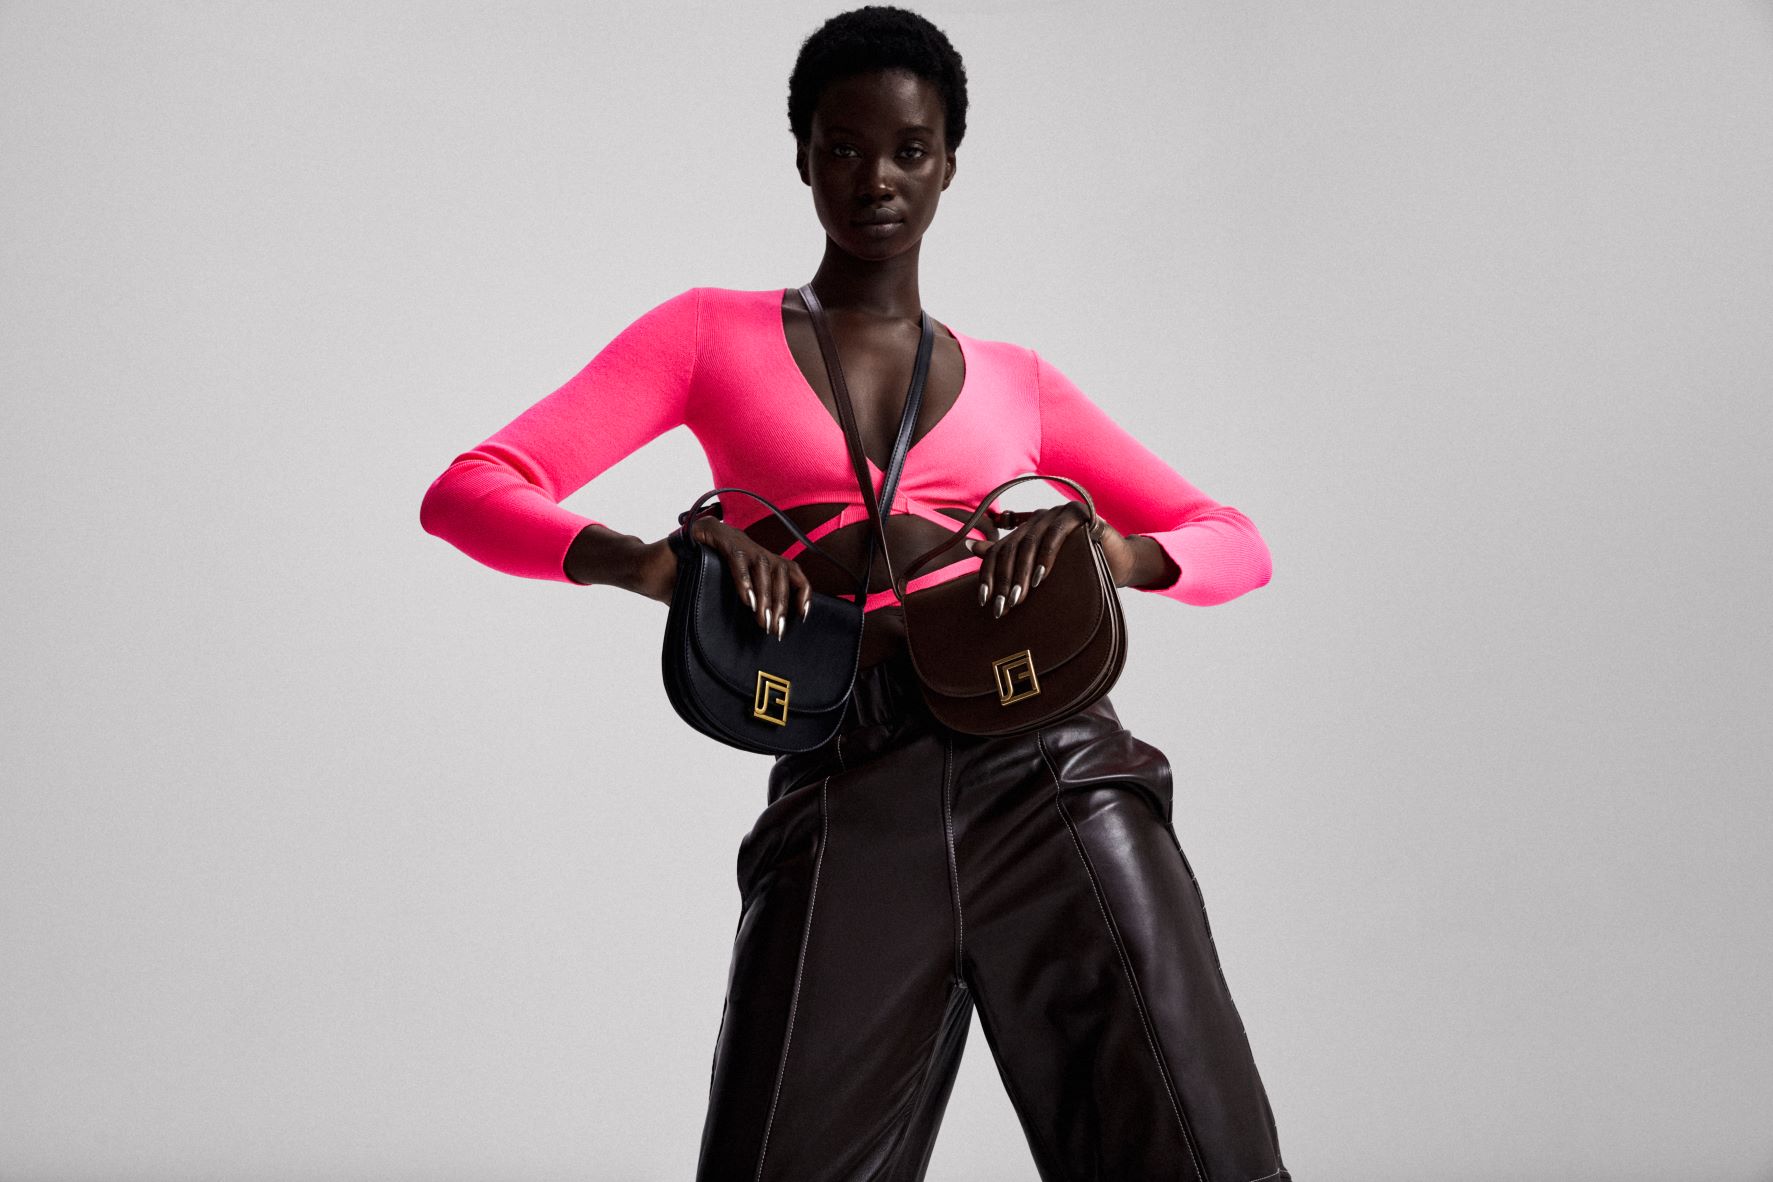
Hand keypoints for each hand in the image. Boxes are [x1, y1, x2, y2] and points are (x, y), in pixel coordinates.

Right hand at [684, 517, 811, 639]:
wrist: (645, 571)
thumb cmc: (680, 587)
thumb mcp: (720, 600)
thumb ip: (742, 607)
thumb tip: (767, 631)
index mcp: (750, 557)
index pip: (787, 568)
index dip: (799, 591)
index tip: (802, 616)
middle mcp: (744, 543)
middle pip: (778, 568)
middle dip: (780, 601)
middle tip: (775, 628)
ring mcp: (728, 535)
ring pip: (761, 562)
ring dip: (765, 594)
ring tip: (762, 619)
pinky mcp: (710, 531)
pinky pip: (736, 554)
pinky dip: (743, 578)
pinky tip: (746, 600)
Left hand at [968, 503, 1135, 617]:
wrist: (1119, 562)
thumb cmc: (1080, 566)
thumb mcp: (1041, 568)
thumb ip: (1010, 556)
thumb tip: (971, 546)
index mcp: (1026, 528)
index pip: (999, 550)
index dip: (988, 574)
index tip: (984, 601)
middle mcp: (1038, 517)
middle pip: (1011, 548)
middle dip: (1004, 580)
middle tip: (1003, 606)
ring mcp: (1056, 513)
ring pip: (1029, 543)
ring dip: (1022, 573)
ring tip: (1019, 598)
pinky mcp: (1076, 514)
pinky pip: (1054, 536)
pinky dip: (1046, 558)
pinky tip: (1041, 578)